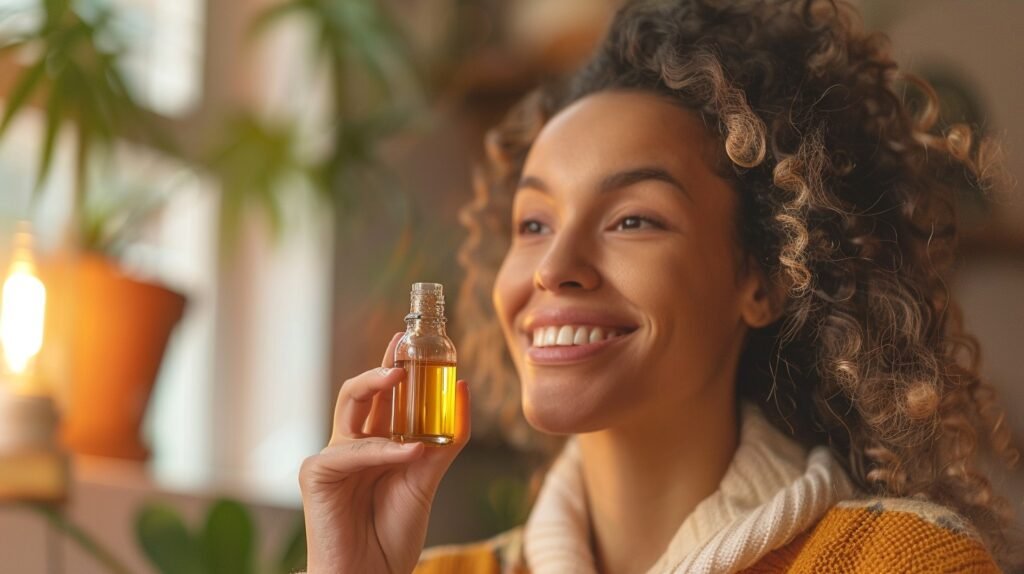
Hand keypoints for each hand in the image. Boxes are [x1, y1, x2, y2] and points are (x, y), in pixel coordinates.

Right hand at [299, 332, 470, 573]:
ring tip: (405, 372)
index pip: (384, 396)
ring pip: (351, 405)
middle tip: (406, 341)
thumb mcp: (428, 479)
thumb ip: (446, 439)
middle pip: (362, 390)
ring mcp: (332, 458)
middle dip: (383, 362)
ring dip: (378, 384)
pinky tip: (409, 452)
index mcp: (375, 444)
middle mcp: (351, 445)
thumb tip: (462, 389)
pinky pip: (352, 451)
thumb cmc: (392, 534)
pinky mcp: (317, 476)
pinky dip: (383, 450)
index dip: (397, 364)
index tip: (415, 337)